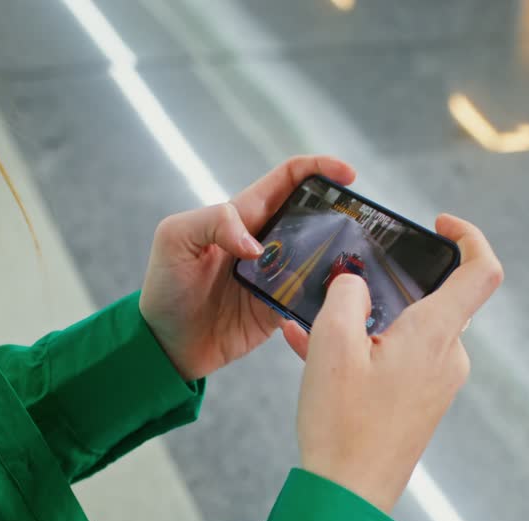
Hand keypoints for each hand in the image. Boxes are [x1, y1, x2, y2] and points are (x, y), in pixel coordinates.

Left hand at [139, 156, 357, 380]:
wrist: (165, 344)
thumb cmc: (165, 285)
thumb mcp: (175, 238)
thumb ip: (214, 222)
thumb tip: (257, 246)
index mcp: (244, 214)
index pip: (288, 179)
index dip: (319, 168)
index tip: (347, 174)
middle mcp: (267, 241)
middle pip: (314, 215)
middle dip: (341, 212)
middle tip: (363, 222)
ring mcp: (278, 275)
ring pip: (321, 255)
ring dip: (340, 254)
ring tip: (360, 259)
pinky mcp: (281, 307)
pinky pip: (313, 297)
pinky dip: (328, 295)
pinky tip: (342, 297)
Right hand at [282, 214, 502, 512]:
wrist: (349, 496)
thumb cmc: (342, 424)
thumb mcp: (332, 345)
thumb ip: (347, 297)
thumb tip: (356, 284)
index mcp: (436, 334)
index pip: (481, 270)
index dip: (469, 236)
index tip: (439, 225)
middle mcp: (448, 356)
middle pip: (432, 299)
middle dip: (386, 289)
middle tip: (342, 289)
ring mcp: (438, 383)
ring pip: (406, 331)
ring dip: (362, 324)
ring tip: (309, 331)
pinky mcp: (421, 404)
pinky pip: (397, 360)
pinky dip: (362, 351)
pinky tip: (312, 355)